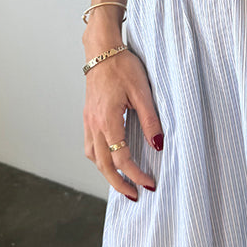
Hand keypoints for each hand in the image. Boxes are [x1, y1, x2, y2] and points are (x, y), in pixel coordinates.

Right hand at [83, 48, 163, 200]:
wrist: (101, 50)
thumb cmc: (123, 66)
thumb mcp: (142, 92)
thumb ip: (150, 121)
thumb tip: (158, 147)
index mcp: (108, 120)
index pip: (121, 158)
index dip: (135, 175)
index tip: (150, 184)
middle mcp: (94, 124)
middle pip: (103, 165)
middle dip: (119, 184)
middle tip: (135, 197)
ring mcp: (89, 121)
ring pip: (94, 157)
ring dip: (107, 173)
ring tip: (123, 182)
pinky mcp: (88, 117)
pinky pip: (91, 145)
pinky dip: (100, 158)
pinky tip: (111, 159)